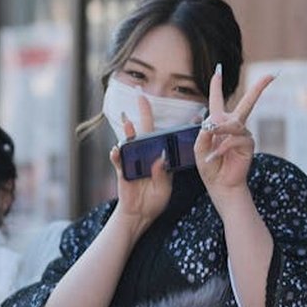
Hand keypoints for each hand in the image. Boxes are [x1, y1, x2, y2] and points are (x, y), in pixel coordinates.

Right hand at [110, 97, 171, 235]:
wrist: (139, 215)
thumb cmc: (154, 200)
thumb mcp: (164, 189)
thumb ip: (162, 175)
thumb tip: (159, 159)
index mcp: (160, 157)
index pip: (167, 137)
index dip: (177, 126)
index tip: (190, 113)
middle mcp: (146, 154)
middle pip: (145, 129)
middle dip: (142, 110)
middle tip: (140, 92)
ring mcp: (133, 161)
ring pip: (130, 141)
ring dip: (128, 130)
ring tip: (127, 120)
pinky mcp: (122, 171)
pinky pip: (118, 160)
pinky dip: (116, 155)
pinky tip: (116, 150)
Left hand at [195, 66, 274, 198]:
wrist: (220, 184)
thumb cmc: (208, 165)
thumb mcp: (199, 148)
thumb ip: (204, 133)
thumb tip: (215, 122)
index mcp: (219, 123)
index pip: (217, 101)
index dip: (217, 85)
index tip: (218, 69)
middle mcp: (234, 125)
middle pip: (247, 102)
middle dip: (259, 88)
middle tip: (270, 75)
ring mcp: (243, 134)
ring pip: (234, 124)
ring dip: (220, 131)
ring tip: (210, 144)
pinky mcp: (249, 144)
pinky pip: (235, 139)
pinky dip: (222, 147)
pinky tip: (214, 156)